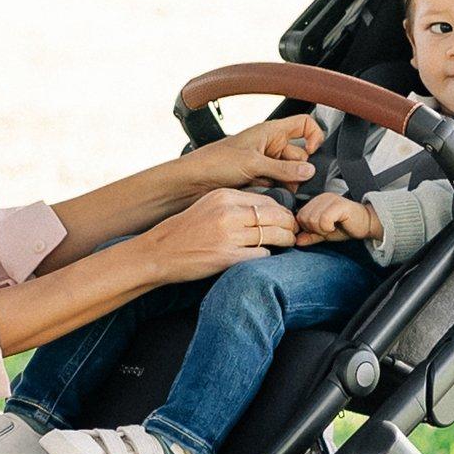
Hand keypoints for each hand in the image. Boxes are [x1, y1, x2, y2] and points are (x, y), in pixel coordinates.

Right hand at [148, 187, 297, 282]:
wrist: (159, 252)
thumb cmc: (183, 231)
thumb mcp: (208, 205)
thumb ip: (233, 204)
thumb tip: (262, 208)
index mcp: (224, 196)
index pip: (266, 199)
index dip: (282, 209)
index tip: (287, 216)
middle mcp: (228, 213)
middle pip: (274, 215)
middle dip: (289, 224)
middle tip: (294, 230)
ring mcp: (228, 235)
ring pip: (272, 234)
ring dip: (285, 239)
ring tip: (289, 242)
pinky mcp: (227, 257)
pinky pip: (261, 254)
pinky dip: (267, 255)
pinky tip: (266, 255)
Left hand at [185, 112, 322, 195]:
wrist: (194, 181)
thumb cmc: (215, 161)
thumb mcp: (253, 163)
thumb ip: (283, 168)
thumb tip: (309, 171)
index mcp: (270, 131)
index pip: (304, 124)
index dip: (314, 136)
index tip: (311, 153)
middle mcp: (271, 146)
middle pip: (300, 156)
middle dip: (297, 170)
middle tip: (287, 180)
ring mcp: (266, 163)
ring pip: (291, 174)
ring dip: (287, 183)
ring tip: (273, 189)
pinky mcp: (261, 179)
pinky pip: (279, 185)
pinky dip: (278, 191)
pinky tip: (268, 194)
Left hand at [297, 193, 380, 245]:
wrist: (367, 224)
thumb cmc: (347, 226)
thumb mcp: (324, 233)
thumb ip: (310, 235)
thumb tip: (296, 240)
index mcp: (316, 201)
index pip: (299, 216)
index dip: (308, 228)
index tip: (321, 230)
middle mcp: (322, 197)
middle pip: (304, 218)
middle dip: (315, 229)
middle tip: (329, 229)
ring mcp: (330, 199)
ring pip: (313, 219)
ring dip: (323, 229)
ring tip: (333, 227)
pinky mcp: (339, 204)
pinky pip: (324, 220)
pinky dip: (329, 228)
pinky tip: (337, 226)